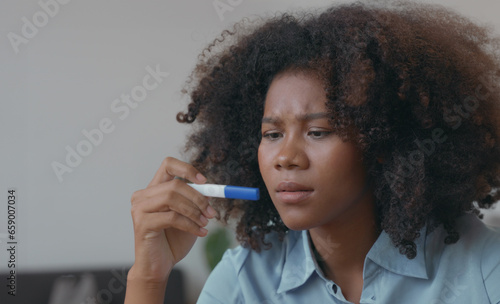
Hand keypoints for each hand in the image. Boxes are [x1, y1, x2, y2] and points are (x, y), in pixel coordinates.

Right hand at [127, 157, 216, 283]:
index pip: (168, 165)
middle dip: (198, 197)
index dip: (187, 169)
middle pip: (175, 184)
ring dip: (194, 211)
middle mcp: (143, 196)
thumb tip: (210, 191)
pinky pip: (172, 217)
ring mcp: (140, 208)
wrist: (159, 266)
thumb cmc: (173, 240)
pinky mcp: (142, 223)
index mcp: (154, 189)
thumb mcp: (189, 216)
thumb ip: (195, 201)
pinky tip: (200, 233)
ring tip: (206, 223)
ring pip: (172, 198)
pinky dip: (190, 225)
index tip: (204, 181)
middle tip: (212, 212)